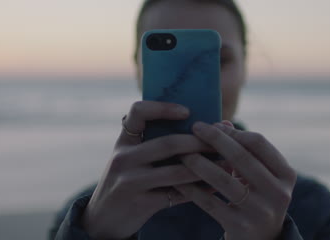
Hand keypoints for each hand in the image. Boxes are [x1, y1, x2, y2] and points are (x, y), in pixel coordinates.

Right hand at [81, 101, 210, 239]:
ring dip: (207, 167)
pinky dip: (200, 190)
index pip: (138, 112)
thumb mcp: (131, 160)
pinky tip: (216, 187)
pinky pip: (177, 195)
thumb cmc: (126, 183)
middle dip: (200, 141)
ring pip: (176, 171)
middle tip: (223, 139)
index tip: (187, 111)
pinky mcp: (140, 204)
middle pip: (168, 143)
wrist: (102, 221)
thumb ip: (156, 144)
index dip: (163, 108)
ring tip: (228, 163)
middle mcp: (124, 158)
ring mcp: (130, 182)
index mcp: (124, 142)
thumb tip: (204, 129)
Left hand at [174, 121, 296, 239]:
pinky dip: (191, 189)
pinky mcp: (240, 227)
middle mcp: (278, 193)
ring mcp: (260, 211)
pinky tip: (177, 179)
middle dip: (215, 140)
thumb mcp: (260, 175)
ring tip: (182, 152)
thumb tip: (222, 123)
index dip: (234, 131)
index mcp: (286, 174)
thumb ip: (244, 149)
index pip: (258, 143)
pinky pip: (209, 203)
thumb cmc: (257, 197)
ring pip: (223, 179)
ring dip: (199, 162)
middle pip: (241, 157)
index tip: (213, 124)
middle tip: (194, 128)